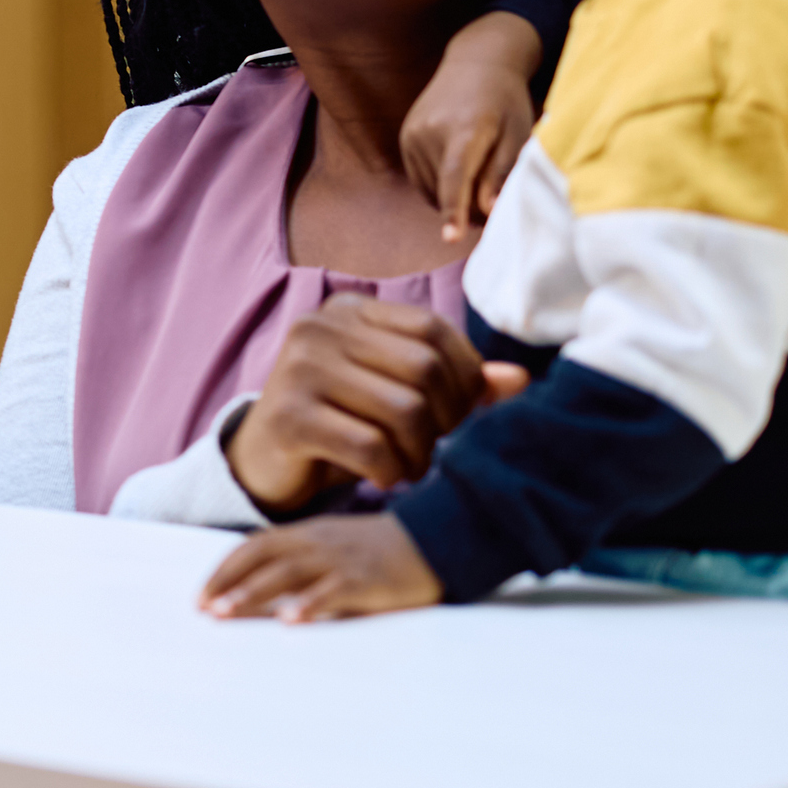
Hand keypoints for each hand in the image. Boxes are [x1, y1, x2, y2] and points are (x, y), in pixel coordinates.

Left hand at [202, 514, 441, 620]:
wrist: (436, 536)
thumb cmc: (380, 552)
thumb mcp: (335, 550)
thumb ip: (303, 565)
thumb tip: (264, 596)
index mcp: (306, 534)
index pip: (253, 546)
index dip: (224, 569)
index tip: (201, 595)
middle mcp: (317, 542)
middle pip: (261, 557)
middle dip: (227, 581)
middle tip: (203, 608)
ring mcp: (341, 558)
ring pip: (288, 572)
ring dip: (253, 592)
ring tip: (227, 612)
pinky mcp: (367, 578)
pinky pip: (334, 590)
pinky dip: (310, 604)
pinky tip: (291, 620)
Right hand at [222, 297, 525, 515]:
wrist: (268, 460)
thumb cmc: (346, 421)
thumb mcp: (400, 394)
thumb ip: (457, 384)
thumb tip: (519, 379)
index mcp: (350, 311)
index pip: (433, 329)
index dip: (463, 376)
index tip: (457, 414)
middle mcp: (319, 328)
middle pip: (424, 369)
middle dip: (445, 419)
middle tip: (434, 447)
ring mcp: (297, 368)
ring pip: (403, 410)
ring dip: (421, 452)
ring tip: (410, 465)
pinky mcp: (287, 416)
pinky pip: (369, 446)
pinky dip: (390, 471)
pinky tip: (383, 476)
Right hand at [402, 13, 542, 239]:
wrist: (476, 62)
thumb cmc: (506, 101)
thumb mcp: (518, 133)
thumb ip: (502, 173)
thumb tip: (486, 211)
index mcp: (465, 128)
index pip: (456, 176)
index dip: (455, 209)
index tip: (450, 237)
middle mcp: (430, 132)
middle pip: (446, 189)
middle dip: (470, 210)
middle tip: (497, 211)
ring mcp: (412, 135)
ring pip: (432, 189)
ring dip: (454, 200)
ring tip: (481, 187)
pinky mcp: (405, 139)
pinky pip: (421, 180)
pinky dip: (440, 189)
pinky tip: (461, 176)